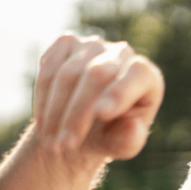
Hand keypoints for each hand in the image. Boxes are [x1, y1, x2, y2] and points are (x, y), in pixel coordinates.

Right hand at [34, 33, 164, 161]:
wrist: (83, 128)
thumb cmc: (111, 136)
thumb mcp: (122, 145)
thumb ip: (130, 140)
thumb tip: (132, 127)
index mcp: (147, 77)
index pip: (138, 74)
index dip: (120, 91)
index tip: (102, 114)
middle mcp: (122, 54)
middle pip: (97, 75)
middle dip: (77, 113)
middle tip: (65, 145)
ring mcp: (93, 45)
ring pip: (68, 73)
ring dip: (55, 112)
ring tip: (52, 144)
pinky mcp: (66, 44)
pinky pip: (49, 69)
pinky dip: (43, 99)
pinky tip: (43, 125)